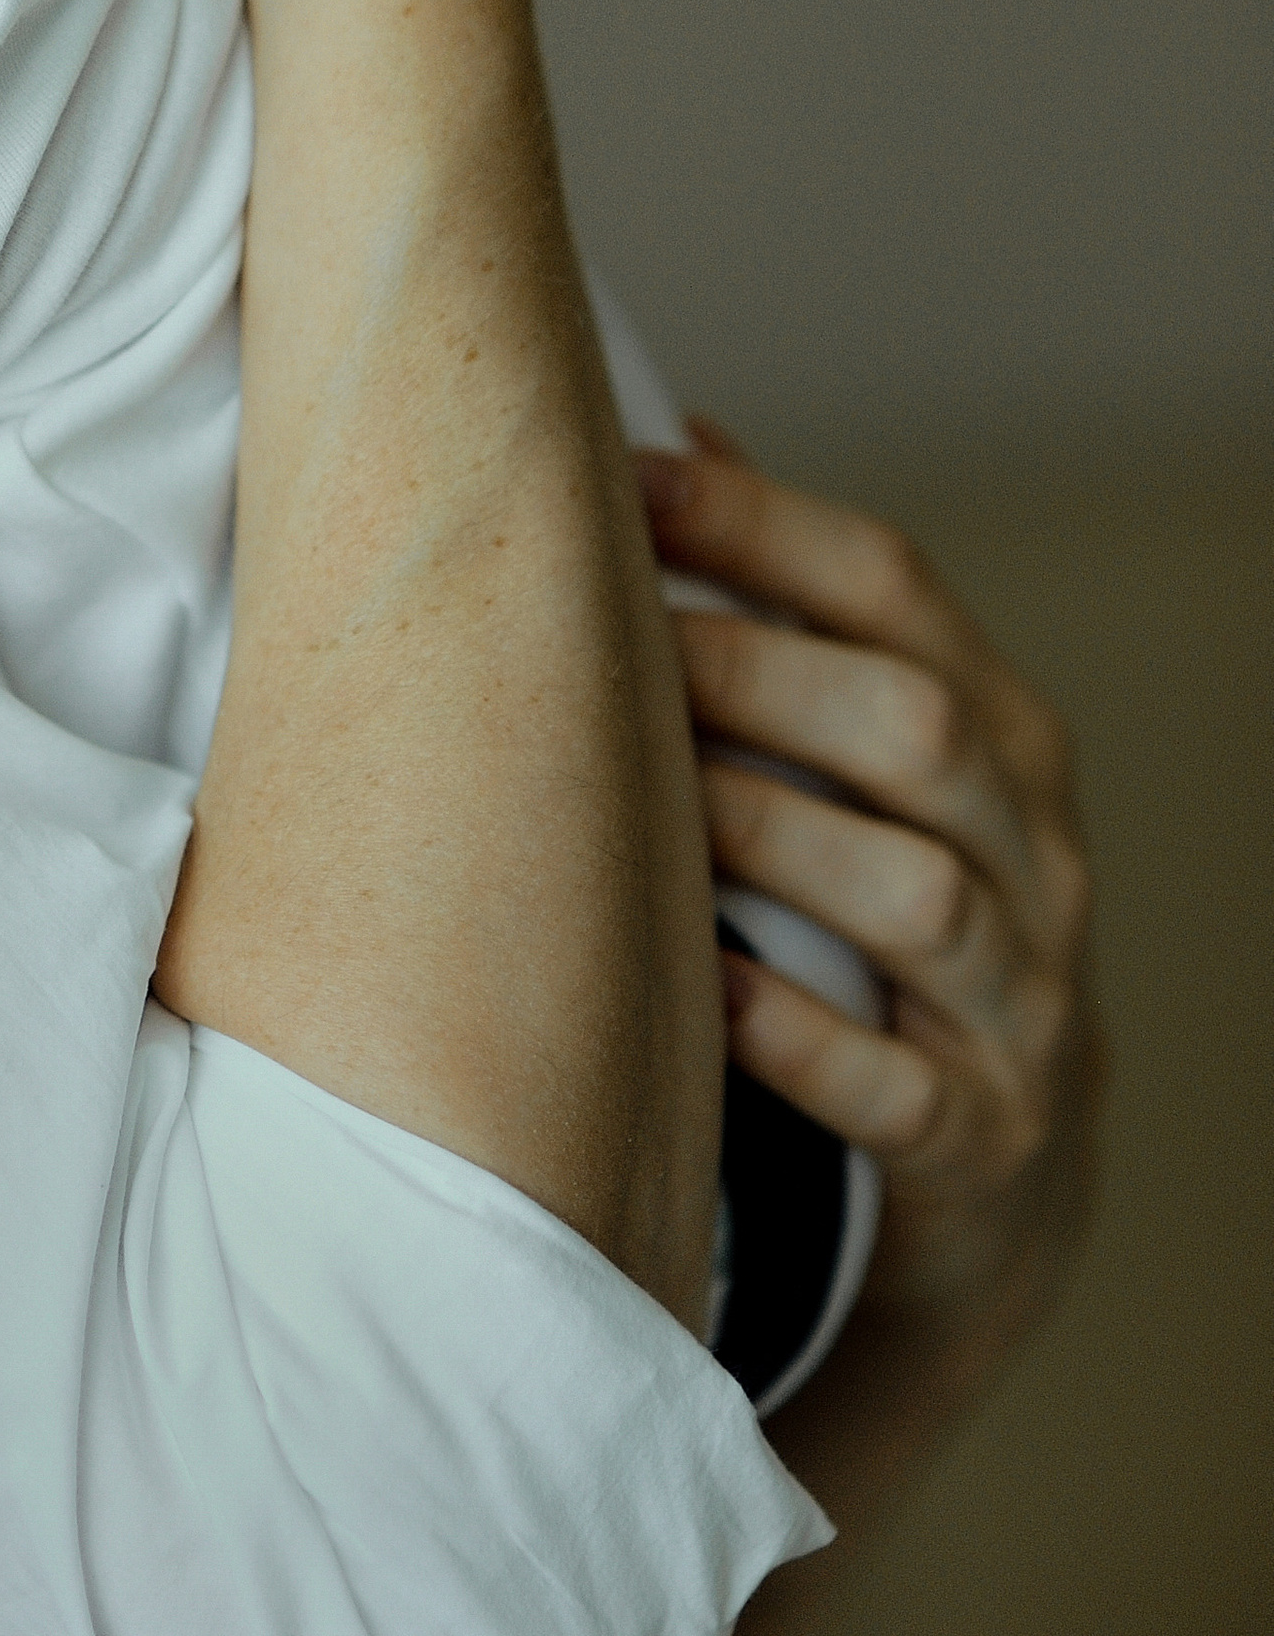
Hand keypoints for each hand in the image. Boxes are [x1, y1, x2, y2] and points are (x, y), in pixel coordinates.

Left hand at [634, 428, 1100, 1499]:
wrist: (996, 1199)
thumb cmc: (883, 941)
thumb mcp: (864, 778)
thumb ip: (787, 623)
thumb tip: (681, 436)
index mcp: (996, 736)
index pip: (895, 588)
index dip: (758, 523)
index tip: (621, 479)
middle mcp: (1030, 854)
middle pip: (911, 725)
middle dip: (751, 675)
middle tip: (604, 653)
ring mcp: (1022, 1005)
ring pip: (913, 897)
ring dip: (764, 842)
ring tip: (640, 818)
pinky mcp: (984, 1145)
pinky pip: (893, 1086)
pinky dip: (792, 1037)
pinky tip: (699, 996)